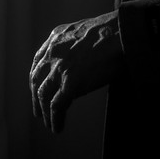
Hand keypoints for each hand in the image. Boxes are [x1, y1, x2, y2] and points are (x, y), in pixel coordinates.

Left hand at [29, 12, 124, 133]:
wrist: (124, 31)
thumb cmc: (116, 31)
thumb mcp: (87, 32)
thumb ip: (76, 45)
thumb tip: (82, 60)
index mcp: (56, 38)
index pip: (39, 62)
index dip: (37, 78)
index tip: (37, 89)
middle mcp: (53, 51)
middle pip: (36, 79)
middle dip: (35, 97)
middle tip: (38, 111)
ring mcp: (60, 67)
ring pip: (43, 94)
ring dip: (43, 111)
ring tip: (47, 123)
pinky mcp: (71, 81)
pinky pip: (57, 105)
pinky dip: (55, 118)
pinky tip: (57, 128)